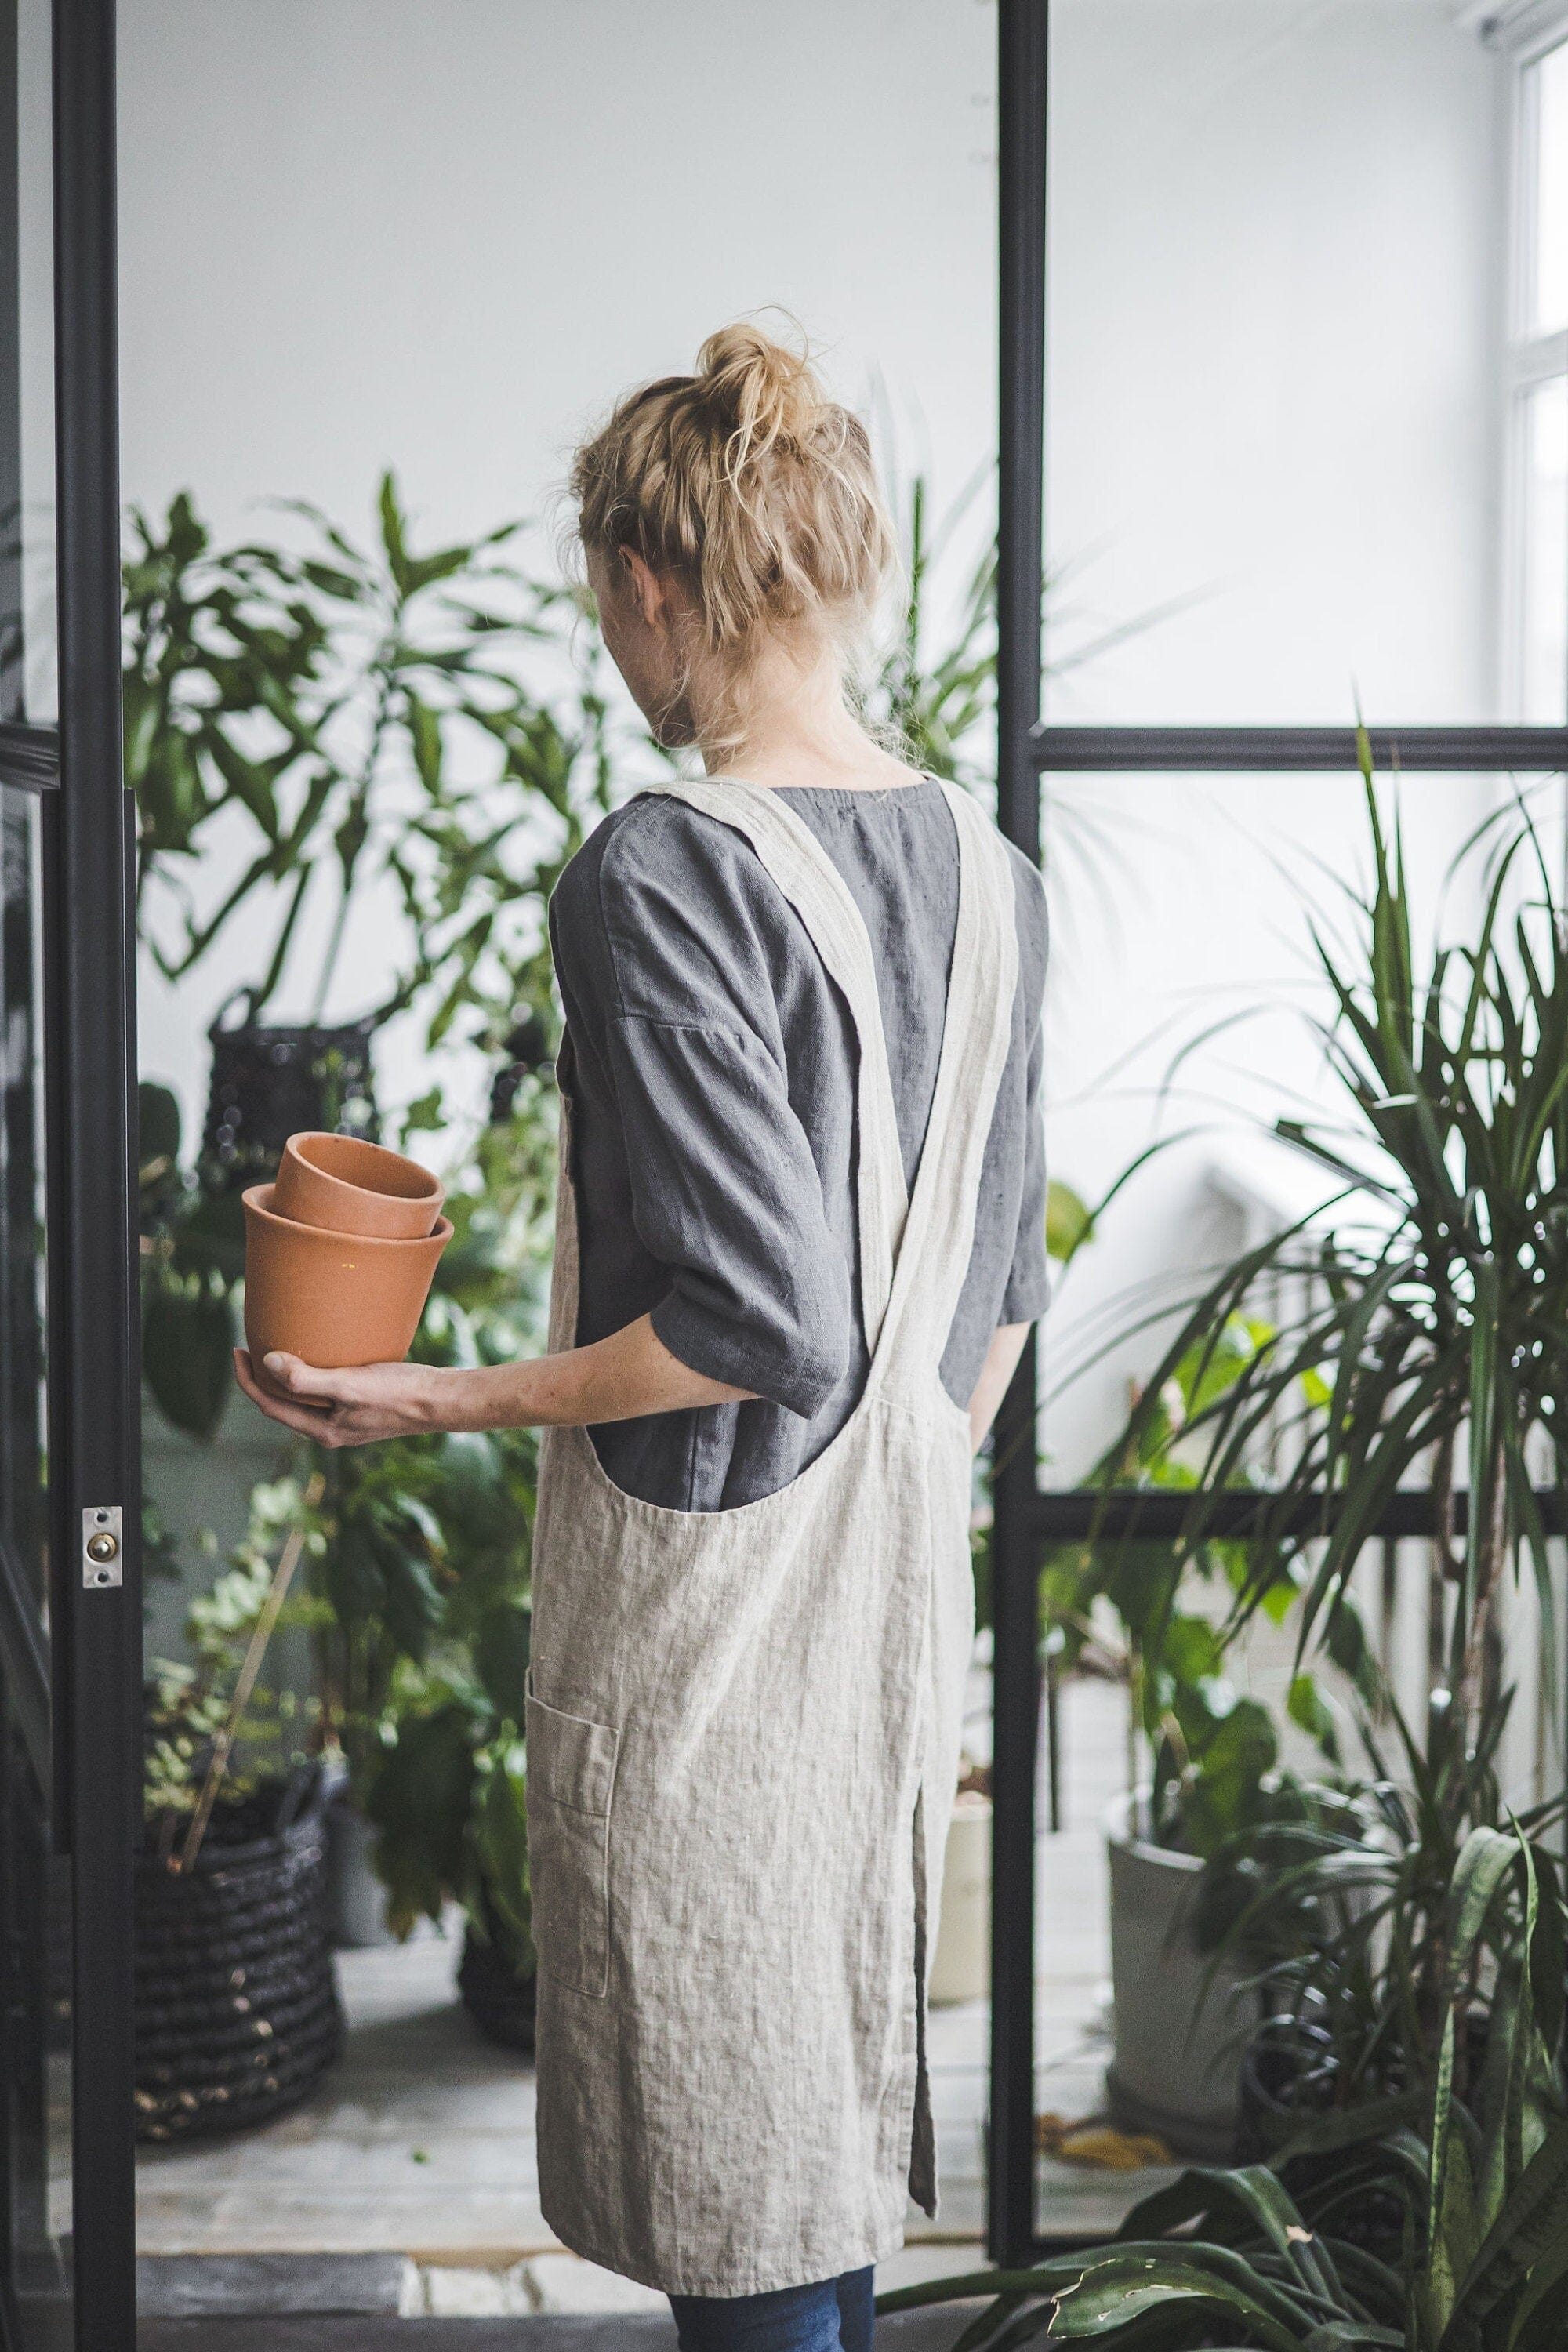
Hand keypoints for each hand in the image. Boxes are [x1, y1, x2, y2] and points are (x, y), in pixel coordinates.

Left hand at [233, 1348, 443, 1448]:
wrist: (440, 1400)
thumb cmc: (398, 1393)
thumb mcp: (349, 1384)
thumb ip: (307, 1378)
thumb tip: (268, 1363)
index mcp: (323, 1430)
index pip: (270, 1406)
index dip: (248, 1380)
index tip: (238, 1351)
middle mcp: (331, 1429)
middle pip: (284, 1405)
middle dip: (263, 1379)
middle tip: (252, 1346)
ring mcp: (347, 1419)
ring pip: (304, 1399)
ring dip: (287, 1377)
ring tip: (279, 1348)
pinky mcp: (362, 1406)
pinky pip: (325, 1392)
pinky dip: (312, 1374)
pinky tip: (320, 1354)